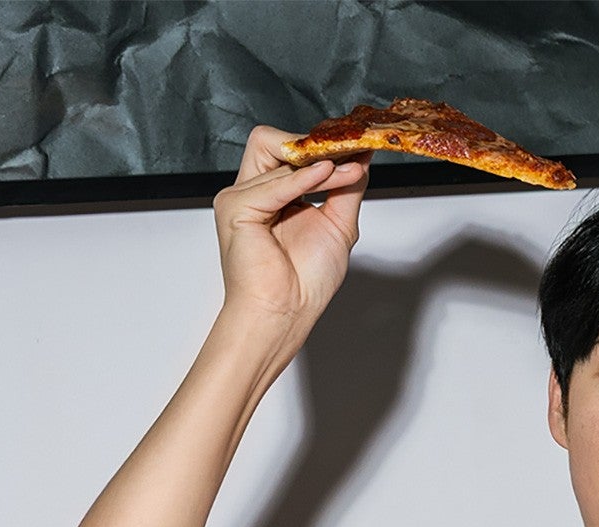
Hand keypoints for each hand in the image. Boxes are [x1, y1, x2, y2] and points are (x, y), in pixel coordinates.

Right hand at [211, 126, 366, 338]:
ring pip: (276, 157)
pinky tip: (329, 173)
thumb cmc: (305, 283)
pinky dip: (304, 179)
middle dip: (310, 144)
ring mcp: (240, 198)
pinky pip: (274, 183)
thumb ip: (346, 189)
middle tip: (346, 148)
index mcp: (272, 196)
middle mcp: (253, 192)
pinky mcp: (236, 208)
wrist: (285, 314)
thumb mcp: (337, 225)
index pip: (287, 151)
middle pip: (270, 141)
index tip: (353, 144)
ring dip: (320, 165)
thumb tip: (362, 158)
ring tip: (350, 171)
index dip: (318, 146)